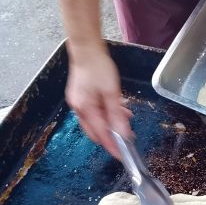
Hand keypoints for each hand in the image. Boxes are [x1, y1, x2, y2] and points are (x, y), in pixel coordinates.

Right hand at [65, 43, 132, 158]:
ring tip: (125, 115)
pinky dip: (106, 114)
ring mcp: (78, 103)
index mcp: (85, 109)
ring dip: (111, 123)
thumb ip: (117, 115)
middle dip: (112, 135)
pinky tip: (116, 107)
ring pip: (96, 122)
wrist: (86, 49)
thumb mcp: (112, 92)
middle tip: (128, 134)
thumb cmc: (98, 67)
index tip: (122, 155)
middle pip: (96, 131)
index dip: (113, 146)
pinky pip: (94, 113)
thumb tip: (124, 134)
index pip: (101, 135)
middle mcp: (79, 109)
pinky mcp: (80, 98)